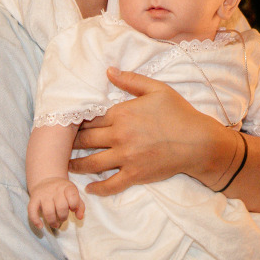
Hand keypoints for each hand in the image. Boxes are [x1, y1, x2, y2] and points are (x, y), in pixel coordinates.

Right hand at [28, 176, 84, 229]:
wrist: (46, 178)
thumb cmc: (63, 191)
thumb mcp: (74, 194)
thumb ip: (79, 206)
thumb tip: (80, 217)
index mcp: (67, 187)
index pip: (72, 196)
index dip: (74, 205)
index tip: (72, 209)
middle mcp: (55, 190)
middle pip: (61, 207)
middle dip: (63, 217)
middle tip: (62, 219)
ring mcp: (43, 194)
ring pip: (48, 211)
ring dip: (52, 221)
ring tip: (55, 224)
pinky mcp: (34, 198)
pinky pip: (32, 210)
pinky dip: (35, 220)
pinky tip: (40, 226)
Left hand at [71, 68, 227, 195]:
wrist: (198, 142)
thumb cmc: (179, 113)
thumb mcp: (157, 89)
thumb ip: (131, 80)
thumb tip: (108, 71)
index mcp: (122, 114)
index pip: (91, 118)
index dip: (78, 121)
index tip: (69, 125)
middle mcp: (119, 136)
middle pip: (86, 140)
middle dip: (71, 143)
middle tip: (61, 145)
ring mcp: (126, 158)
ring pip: (92, 163)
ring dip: (76, 164)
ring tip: (66, 165)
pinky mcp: (134, 175)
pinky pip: (110, 185)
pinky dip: (98, 188)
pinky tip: (89, 188)